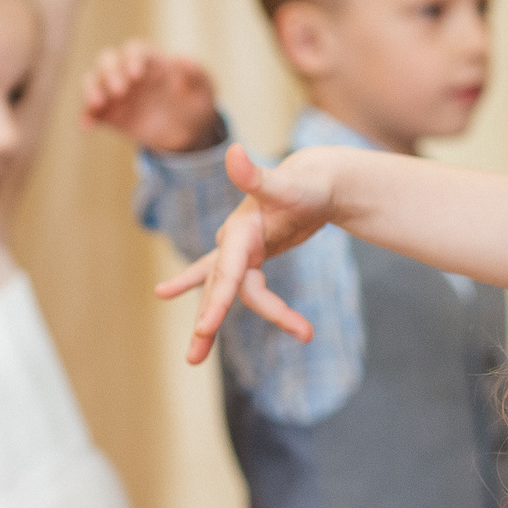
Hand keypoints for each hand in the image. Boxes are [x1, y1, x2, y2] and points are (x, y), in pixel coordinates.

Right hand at [80, 40, 223, 150]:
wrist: (189, 131)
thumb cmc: (196, 101)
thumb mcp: (204, 88)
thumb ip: (195, 74)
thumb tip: (183, 60)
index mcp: (151, 61)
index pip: (134, 50)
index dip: (132, 58)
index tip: (137, 75)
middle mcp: (129, 73)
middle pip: (108, 60)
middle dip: (109, 72)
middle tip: (120, 91)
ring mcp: (117, 93)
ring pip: (94, 81)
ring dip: (91, 89)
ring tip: (97, 104)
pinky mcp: (110, 114)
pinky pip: (91, 111)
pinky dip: (85, 116)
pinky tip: (86, 128)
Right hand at [154, 144, 341, 363]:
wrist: (315, 180)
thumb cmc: (306, 183)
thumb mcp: (286, 183)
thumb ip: (256, 175)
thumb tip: (234, 150)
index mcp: (240, 230)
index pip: (228, 271)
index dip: (218, 299)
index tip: (204, 328)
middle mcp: (233, 241)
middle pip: (220, 288)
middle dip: (209, 321)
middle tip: (192, 357)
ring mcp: (238, 251)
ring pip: (224, 293)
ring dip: (214, 322)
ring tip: (193, 357)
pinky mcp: (248, 258)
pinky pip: (229, 284)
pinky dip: (213, 298)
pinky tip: (192, 313)